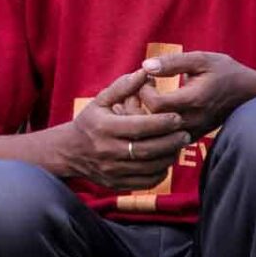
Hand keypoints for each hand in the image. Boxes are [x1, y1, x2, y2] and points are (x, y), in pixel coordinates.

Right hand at [68, 69, 190, 190]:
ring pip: (150, 167)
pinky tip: (166, 160)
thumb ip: (123, 86)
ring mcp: (112, 170)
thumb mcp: (100, 101)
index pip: (139, 126)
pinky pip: (146, 182)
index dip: (162, 122)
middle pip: (148, 149)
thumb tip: (146, 72)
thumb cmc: (89, 122)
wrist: (70, 151)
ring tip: (178, 145)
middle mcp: (108, 150)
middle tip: (185, 133)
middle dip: (171, 141)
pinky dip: (161, 172)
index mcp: (104, 127)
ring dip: (169, 156)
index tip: (177, 117)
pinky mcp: (117, 184)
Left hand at [139, 52, 255, 139]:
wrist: (251, 96)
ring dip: (144, 116)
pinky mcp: (191, 138)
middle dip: (138, 104)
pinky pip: (165, 138)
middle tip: (138, 89)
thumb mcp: (202, 60)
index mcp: (194, 100)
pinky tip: (154, 109)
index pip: (155, 104)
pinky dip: (154, 125)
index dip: (144, 89)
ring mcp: (192, 133)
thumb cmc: (226, 73)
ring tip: (144, 98)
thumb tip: (146, 66)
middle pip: (151, 122)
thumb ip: (173, 62)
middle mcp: (192, 121)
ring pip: (156, 133)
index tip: (147, 78)